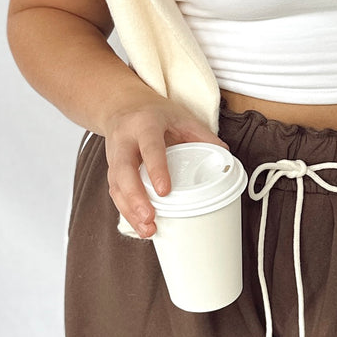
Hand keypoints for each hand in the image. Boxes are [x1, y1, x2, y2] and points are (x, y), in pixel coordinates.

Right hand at [104, 96, 230, 237]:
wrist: (122, 106)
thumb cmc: (154, 114)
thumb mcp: (180, 116)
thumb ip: (202, 135)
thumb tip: (225, 155)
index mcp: (144, 125)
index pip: (149, 148)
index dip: (156, 169)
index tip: (164, 191)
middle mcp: (125, 141)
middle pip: (123, 172)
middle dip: (135, 198)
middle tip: (149, 218)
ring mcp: (114, 157)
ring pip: (116, 186)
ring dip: (129, 211)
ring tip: (147, 230)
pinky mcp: (112, 171)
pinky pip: (116, 193)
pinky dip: (127, 211)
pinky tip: (140, 226)